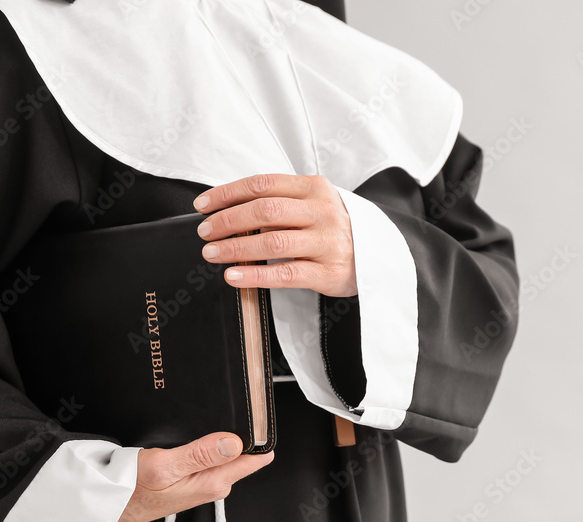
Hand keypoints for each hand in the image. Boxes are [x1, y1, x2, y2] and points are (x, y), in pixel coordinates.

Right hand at [117, 432, 273, 521]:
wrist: (109, 503)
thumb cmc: (130, 490)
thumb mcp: (162, 466)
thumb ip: (200, 454)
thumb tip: (234, 442)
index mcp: (214, 482)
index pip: (255, 459)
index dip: (260, 437)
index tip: (258, 417)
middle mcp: (214, 484)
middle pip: (243, 453)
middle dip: (239, 433)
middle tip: (226, 412)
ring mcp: (205, 482)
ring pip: (227, 453)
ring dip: (220, 438)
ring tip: (207, 421)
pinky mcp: (195, 479)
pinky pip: (211, 457)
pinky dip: (206, 444)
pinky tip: (194, 436)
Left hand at [194, 174, 357, 297]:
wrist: (379, 257)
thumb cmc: (336, 230)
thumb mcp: (315, 205)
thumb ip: (281, 203)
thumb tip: (230, 210)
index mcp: (315, 188)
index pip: (263, 185)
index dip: (228, 194)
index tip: (203, 205)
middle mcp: (323, 212)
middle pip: (265, 211)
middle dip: (227, 221)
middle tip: (205, 232)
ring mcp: (328, 242)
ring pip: (273, 242)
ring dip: (236, 248)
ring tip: (213, 253)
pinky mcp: (329, 272)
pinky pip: (286, 274)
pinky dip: (255, 275)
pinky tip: (234, 276)